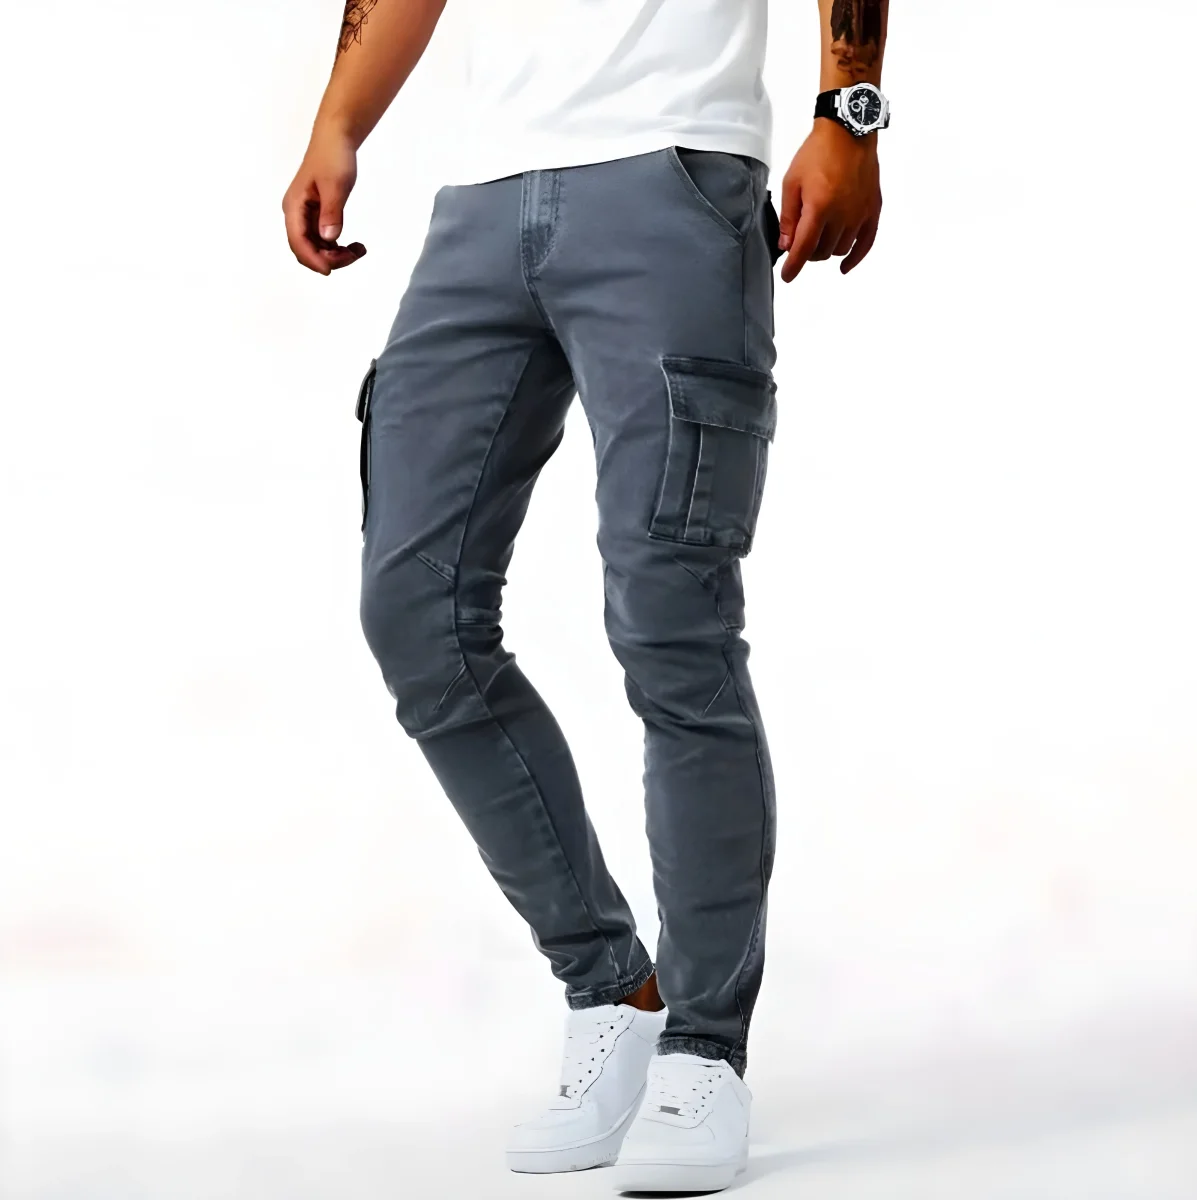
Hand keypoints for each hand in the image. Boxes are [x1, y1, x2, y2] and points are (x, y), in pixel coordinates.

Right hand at [282, 126, 367, 274]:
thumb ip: (331, 213)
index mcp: (294, 206)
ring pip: (316, 248)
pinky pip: (323, 240)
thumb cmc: (334, 157)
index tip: (330, 270)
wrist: (336, 139)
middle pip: (306, 249)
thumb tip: (328, 238)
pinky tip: (354, 245)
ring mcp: (305, 216)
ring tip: (359, 249)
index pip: (298, 241)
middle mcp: (296, 214)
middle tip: (355, 253)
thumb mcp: (335, 185)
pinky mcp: (316, 216)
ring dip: (336, 255)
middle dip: (328, 258)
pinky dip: (337, 247)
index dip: (313, 259)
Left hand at [777, 120, 881, 282]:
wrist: (849, 132)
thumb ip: (788, 217)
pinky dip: (855, 258)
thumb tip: (787, 246)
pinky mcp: (873, 210)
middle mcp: (842, 215)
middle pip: (821, 252)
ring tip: (820, 236)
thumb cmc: (817, 153)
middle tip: (801, 240)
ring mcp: (860, 213)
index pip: (804, 248)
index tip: (787, 276)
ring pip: (840, 249)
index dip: (793, 266)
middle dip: (808, 252)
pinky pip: (865, 243)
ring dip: (826, 249)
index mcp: (819, 207)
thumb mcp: (792, 182)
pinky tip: (844, 266)